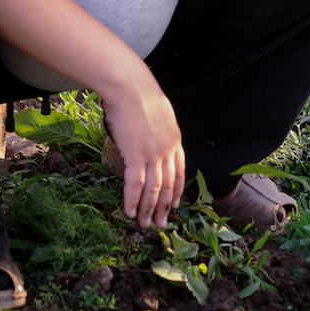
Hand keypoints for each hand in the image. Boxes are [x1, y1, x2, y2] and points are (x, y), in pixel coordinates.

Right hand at [101, 79, 184, 228]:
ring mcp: (152, 154)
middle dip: (163, 207)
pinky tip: (130, 212)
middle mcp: (167, 150)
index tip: (174, 205)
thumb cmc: (138, 93)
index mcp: (174, 140)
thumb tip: (150, 134)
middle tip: (160, 224)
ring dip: (148, 209)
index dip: (176, 190)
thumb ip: (158, 127)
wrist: (129, 86)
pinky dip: (133, 200)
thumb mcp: (158, 111)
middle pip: (168, 185)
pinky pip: (135, 184)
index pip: (180, 172)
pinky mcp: (135, 155)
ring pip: (153, 189)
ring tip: (144, 224)